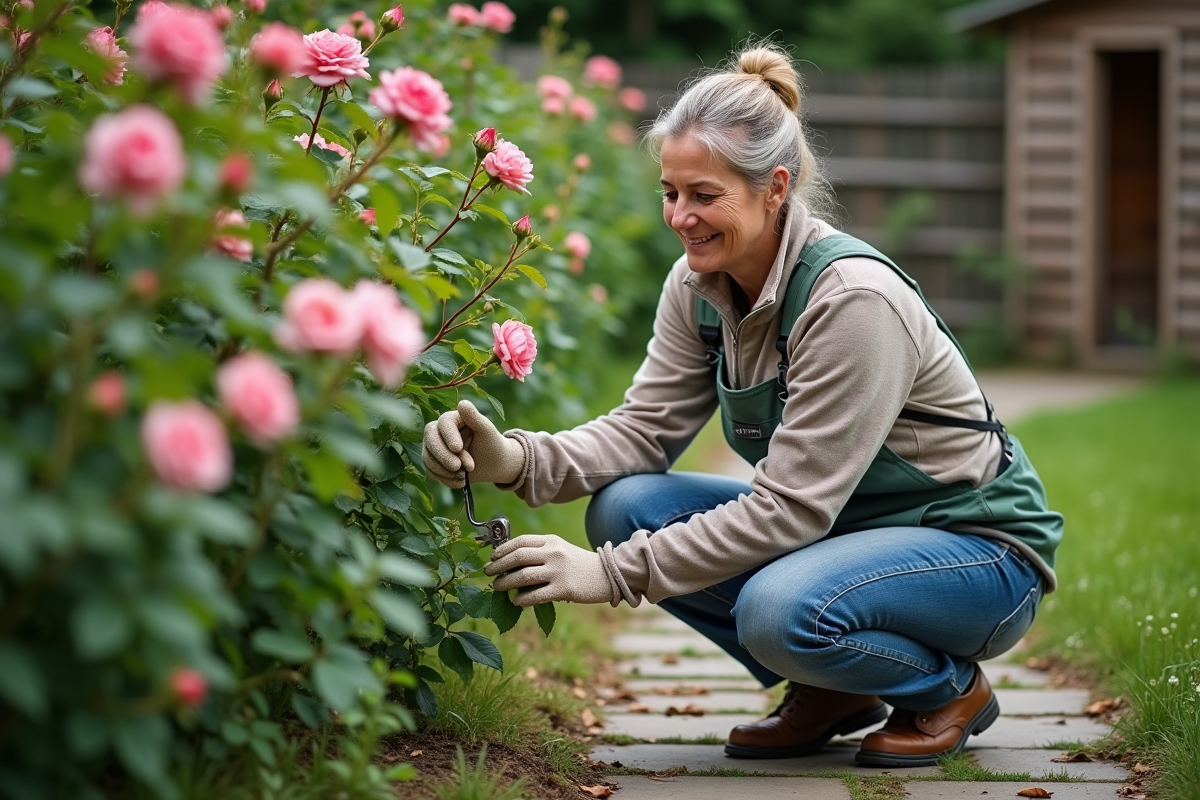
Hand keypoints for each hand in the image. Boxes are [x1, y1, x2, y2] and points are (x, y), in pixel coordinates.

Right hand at [422, 399, 525, 488]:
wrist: (493, 463)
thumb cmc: (491, 443)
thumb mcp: (487, 430)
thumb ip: (475, 418)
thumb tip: (462, 403)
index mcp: (453, 418)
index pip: (444, 423)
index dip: (449, 436)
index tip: (458, 448)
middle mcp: (439, 430)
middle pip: (431, 439)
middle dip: (443, 455)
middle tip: (458, 467)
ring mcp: (433, 446)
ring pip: (428, 456)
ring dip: (444, 469)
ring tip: (464, 476)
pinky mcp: (433, 461)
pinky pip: (431, 471)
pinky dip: (445, 478)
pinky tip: (460, 482)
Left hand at [485, 535, 614, 606]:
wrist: (606, 574)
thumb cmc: (577, 564)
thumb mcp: (560, 549)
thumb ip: (539, 551)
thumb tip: (509, 561)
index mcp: (551, 540)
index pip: (520, 541)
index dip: (502, 549)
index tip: (492, 557)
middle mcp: (553, 553)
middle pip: (518, 557)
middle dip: (498, 565)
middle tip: (487, 573)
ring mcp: (558, 571)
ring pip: (523, 576)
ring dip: (505, 583)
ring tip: (496, 587)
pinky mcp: (564, 589)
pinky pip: (536, 595)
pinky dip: (522, 599)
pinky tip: (516, 601)